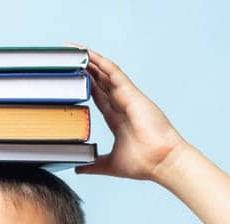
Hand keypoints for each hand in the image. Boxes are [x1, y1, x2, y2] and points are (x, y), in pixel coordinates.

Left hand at [68, 45, 188, 180]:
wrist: (161, 162)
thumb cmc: (143, 163)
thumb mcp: (109, 163)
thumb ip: (93, 164)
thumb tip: (78, 167)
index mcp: (117, 118)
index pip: (98, 96)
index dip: (86, 85)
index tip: (72, 77)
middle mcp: (122, 104)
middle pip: (100, 81)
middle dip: (86, 69)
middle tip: (68, 58)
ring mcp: (128, 98)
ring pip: (106, 74)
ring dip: (92, 61)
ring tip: (75, 50)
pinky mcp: (132, 95)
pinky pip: (115, 74)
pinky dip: (102, 63)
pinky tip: (90, 55)